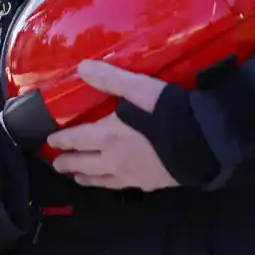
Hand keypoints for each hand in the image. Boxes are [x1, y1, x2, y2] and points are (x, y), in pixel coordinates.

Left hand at [47, 60, 175, 191]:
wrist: (204, 145)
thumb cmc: (169, 114)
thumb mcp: (139, 89)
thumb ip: (110, 78)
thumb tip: (81, 67)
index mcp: (108, 135)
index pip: (77, 139)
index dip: (62, 140)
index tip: (50, 142)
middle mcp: (115, 158)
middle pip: (85, 163)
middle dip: (68, 163)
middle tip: (56, 165)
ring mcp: (132, 175)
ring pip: (101, 179)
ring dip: (86, 178)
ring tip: (76, 178)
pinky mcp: (150, 184)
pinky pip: (122, 187)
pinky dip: (110, 185)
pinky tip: (114, 183)